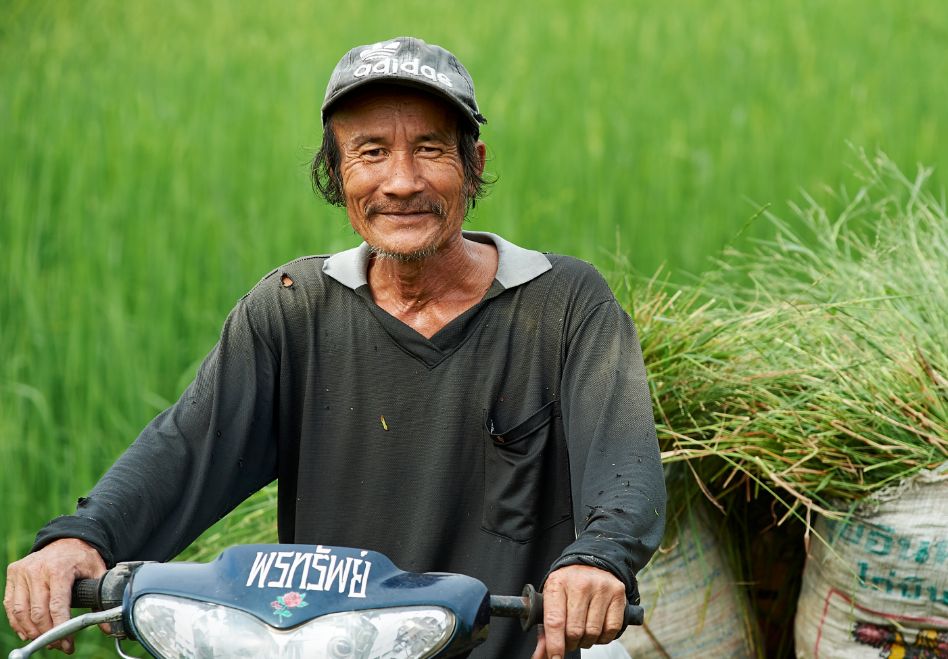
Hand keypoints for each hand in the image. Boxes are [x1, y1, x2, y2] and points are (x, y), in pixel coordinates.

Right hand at [4, 538, 106, 653]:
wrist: (66, 538)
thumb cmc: (82, 557)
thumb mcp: (97, 572)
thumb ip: (101, 598)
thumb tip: (108, 627)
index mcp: (59, 569)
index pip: (57, 606)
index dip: (61, 628)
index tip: (68, 643)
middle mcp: (37, 570)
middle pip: (38, 613)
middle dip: (48, 634)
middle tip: (59, 645)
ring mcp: (22, 572)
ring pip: (21, 612)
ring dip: (32, 632)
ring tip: (46, 640)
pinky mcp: (13, 574)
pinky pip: (10, 606)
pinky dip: (18, 623)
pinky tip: (29, 632)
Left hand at [531, 564, 626, 658]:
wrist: (592, 562)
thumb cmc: (568, 585)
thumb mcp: (552, 598)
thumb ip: (546, 629)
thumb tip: (540, 656)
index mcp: (558, 584)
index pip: (555, 621)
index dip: (555, 645)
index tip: (555, 658)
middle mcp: (580, 584)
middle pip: (575, 630)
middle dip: (571, 643)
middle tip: (569, 641)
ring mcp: (601, 588)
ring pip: (593, 632)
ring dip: (586, 641)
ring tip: (583, 633)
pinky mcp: (618, 594)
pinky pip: (611, 630)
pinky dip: (603, 637)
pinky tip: (597, 629)